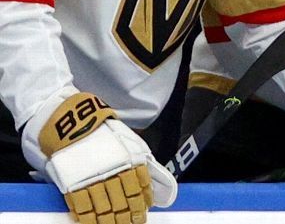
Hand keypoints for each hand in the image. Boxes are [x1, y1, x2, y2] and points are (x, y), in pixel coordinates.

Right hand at [32, 91, 176, 223]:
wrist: (71, 121)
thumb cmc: (103, 132)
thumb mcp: (131, 143)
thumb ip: (148, 166)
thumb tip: (163, 189)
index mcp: (130, 159)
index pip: (140, 187)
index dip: (141, 202)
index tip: (143, 211)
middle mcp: (113, 170)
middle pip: (124, 200)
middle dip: (128, 214)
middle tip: (131, 223)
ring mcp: (92, 177)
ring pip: (105, 206)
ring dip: (111, 219)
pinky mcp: (72, 182)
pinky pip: (82, 204)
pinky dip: (87, 216)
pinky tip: (92, 222)